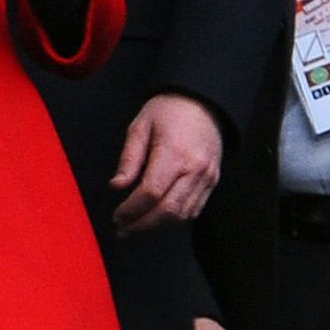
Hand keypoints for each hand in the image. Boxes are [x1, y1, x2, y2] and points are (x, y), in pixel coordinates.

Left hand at [111, 92, 222, 234]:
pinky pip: (194, 209)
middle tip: (123, 228)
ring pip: (182, 215)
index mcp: (174, 152)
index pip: (151, 192)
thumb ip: (129, 159)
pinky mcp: (212, 181)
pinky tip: (157, 217)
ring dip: (157, 225)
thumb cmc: (170, 110)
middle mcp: (195, 168)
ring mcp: (207, 177)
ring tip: (136, 226)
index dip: (131, 209)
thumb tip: (116, 186)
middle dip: (142, 224)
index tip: (117, 215)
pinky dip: (174, 219)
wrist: (203, 102)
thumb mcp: (140, 127)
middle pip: (168, 210)